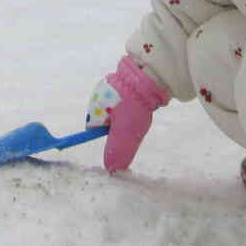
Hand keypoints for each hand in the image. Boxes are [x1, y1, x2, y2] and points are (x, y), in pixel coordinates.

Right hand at [85, 54, 168, 171]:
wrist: (151, 75)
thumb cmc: (134, 105)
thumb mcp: (125, 133)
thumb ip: (117, 152)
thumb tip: (111, 170)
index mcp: (94, 106)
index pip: (94, 128)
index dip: (108, 136)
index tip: (122, 136)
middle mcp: (99, 95)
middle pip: (106, 120)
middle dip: (119, 126)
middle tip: (133, 126)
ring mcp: (112, 86)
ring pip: (117, 110)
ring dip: (128, 115)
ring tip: (140, 114)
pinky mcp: (125, 81)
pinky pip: (126, 99)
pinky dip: (134, 105)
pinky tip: (143, 104)